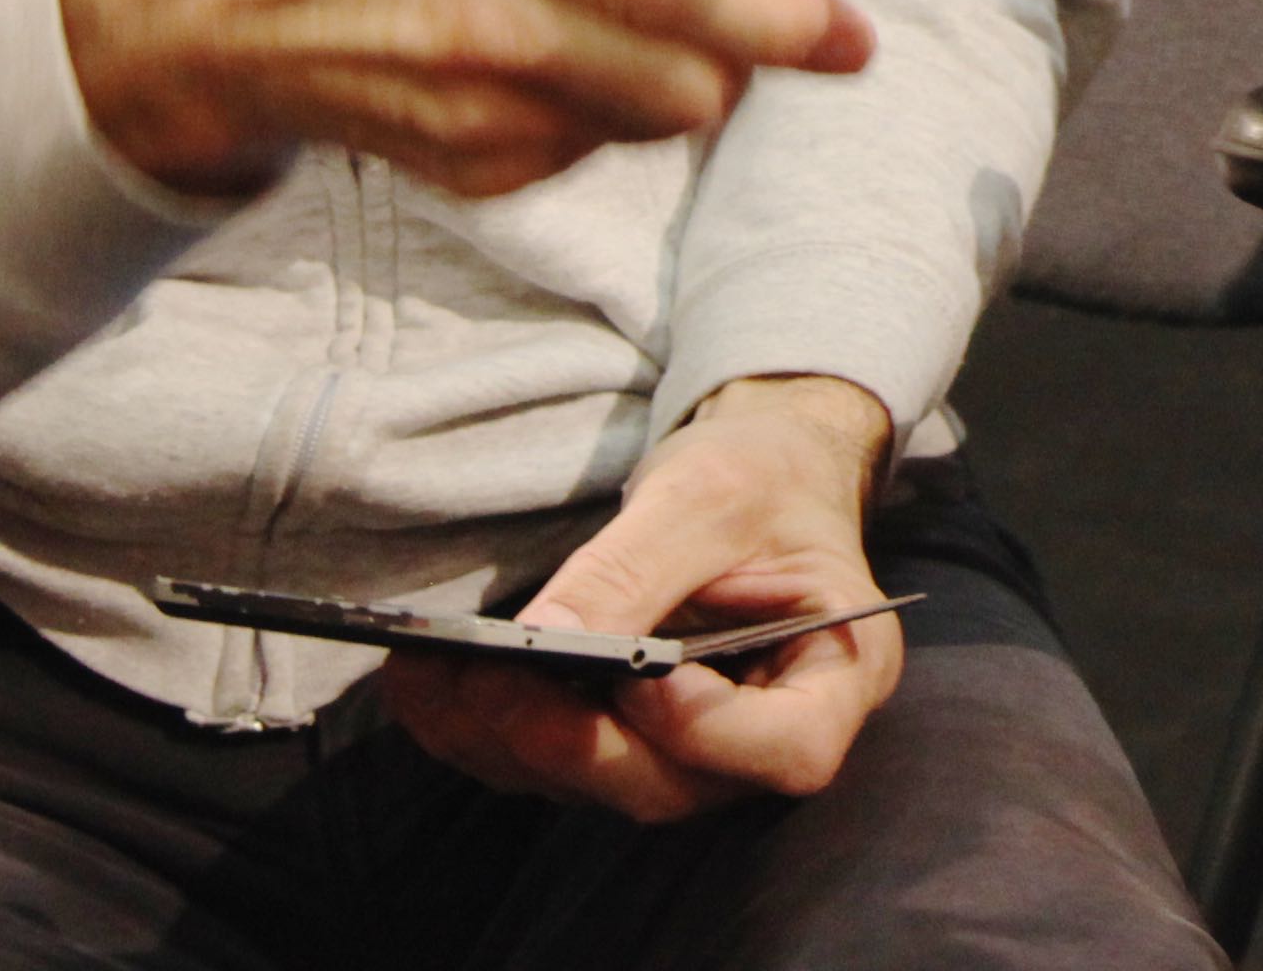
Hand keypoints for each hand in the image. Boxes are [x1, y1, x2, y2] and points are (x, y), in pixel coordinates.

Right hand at [57, 0, 869, 203]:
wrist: (218, 8)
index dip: (779, 16)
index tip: (850, 35)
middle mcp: (482, 12)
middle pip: (690, 76)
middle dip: (746, 46)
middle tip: (741, 2)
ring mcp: (473, 108)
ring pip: (657, 119)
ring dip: (681, 72)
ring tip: (622, 11)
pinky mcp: (469, 171)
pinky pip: (599, 148)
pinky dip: (610, 105)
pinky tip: (555, 52)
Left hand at [381, 376, 906, 820]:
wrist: (755, 476)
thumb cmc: (762, 476)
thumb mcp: (711, 495)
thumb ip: (635, 569)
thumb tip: (541, 641)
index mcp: (837, 676)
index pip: (791, 749)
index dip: (712, 732)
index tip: (647, 675)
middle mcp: (766, 739)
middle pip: (673, 784)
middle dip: (573, 742)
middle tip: (489, 679)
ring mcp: (695, 754)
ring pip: (599, 786)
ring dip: (510, 742)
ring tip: (430, 675)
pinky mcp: (630, 746)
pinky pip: (554, 764)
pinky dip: (485, 731)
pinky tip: (425, 683)